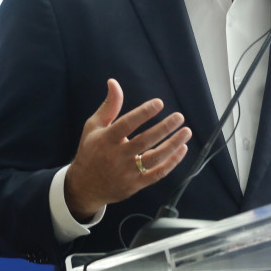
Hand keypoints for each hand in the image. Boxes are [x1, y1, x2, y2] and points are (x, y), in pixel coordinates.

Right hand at [64, 78, 191, 220]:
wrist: (84, 188)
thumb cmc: (91, 151)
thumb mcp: (94, 127)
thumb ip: (109, 105)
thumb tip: (114, 82)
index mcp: (105, 140)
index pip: (126, 124)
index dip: (143, 113)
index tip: (159, 103)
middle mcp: (116, 157)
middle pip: (143, 141)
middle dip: (164, 128)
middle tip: (179, 117)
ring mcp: (126, 173)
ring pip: (154, 159)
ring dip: (173, 145)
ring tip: (186, 132)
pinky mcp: (135, 185)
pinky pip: (157, 174)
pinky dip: (172, 162)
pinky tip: (182, 149)